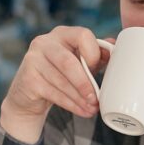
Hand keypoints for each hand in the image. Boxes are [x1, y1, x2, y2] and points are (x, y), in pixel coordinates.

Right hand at [0, 26, 109, 142]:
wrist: (31, 92)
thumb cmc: (63, 73)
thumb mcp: (81, 62)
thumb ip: (97, 54)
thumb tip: (115, 45)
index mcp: (62, 33)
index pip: (82, 35)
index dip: (94, 54)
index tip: (99, 70)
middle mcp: (44, 42)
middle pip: (68, 61)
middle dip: (85, 83)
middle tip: (97, 99)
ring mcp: (33, 59)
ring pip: (61, 81)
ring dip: (80, 98)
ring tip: (93, 109)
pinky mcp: (27, 78)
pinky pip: (53, 93)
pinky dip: (71, 104)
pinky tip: (82, 111)